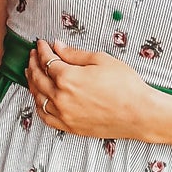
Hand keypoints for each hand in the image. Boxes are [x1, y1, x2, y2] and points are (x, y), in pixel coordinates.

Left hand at [25, 39, 155, 143]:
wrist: (140, 113)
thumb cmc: (125, 85)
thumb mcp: (101, 60)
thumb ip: (74, 54)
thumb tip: (57, 47)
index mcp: (67, 78)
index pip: (47, 60)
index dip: (42, 50)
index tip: (41, 44)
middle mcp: (61, 97)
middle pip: (38, 78)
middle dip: (33, 63)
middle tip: (33, 55)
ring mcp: (64, 114)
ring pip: (38, 97)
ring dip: (32, 83)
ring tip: (32, 73)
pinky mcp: (69, 127)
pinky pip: (46, 116)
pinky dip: (39, 105)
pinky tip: (39, 98)